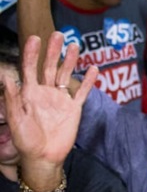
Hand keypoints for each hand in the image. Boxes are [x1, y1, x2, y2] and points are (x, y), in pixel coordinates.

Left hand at [2, 34, 96, 170]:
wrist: (44, 157)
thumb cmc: (26, 140)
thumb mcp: (16, 119)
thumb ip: (13, 98)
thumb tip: (8, 77)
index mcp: (29, 93)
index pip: (30, 68)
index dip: (32, 53)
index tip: (35, 38)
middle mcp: (45, 92)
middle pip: (49, 67)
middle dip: (53, 51)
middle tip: (58, 34)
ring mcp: (60, 99)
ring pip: (65, 75)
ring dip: (70, 61)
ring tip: (75, 46)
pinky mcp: (73, 109)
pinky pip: (82, 93)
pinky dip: (88, 81)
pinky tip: (93, 69)